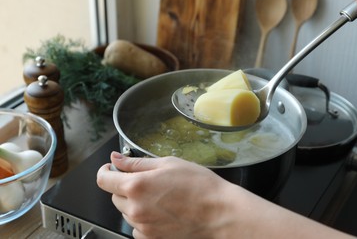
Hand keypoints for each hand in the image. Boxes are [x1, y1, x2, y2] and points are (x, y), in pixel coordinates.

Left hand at [96, 152, 232, 237]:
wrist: (220, 213)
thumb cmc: (200, 186)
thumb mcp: (168, 163)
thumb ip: (137, 163)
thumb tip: (117, 159)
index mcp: (137, 185)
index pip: (103, 180)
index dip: (106, 171)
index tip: (111, 169)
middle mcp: (135, 208)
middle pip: (114, 196)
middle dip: (124, 186)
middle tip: (146, 180)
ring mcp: (143, 226)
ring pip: (126, 211)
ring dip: (134, 202)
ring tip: (159, 196)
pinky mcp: (151, 238)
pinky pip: (137, 227)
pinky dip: (142, 218)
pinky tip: (160, 211)